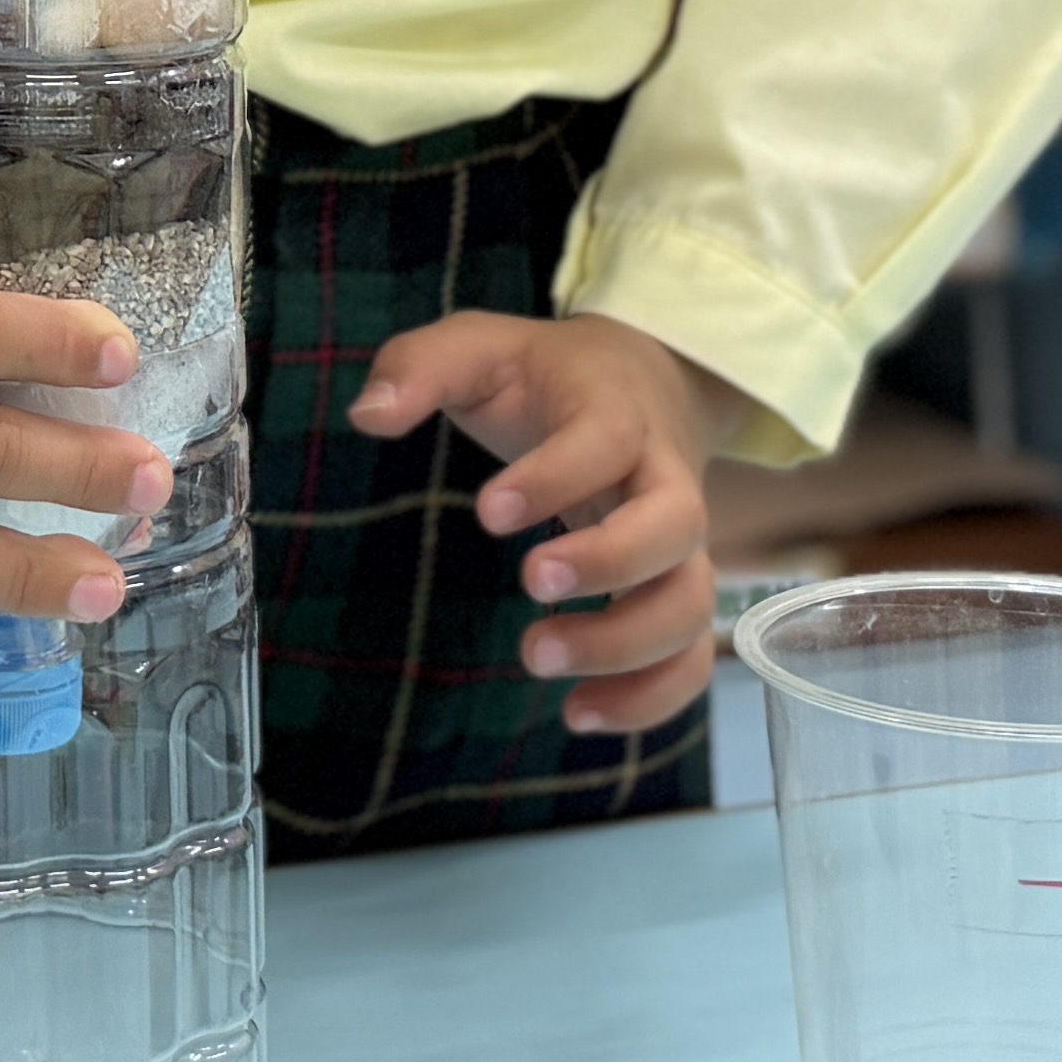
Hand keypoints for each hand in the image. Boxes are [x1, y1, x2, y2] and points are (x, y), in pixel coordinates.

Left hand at [348, 308, 747, 739]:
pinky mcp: (677, 591)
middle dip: (610, 562)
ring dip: (626, 645)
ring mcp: (679, 544)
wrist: (647, 385)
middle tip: (531, 584)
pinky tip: (581, 715)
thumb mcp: (483, 347)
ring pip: (690, 601)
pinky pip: (692, 656)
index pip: (603, 441)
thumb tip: (369, 416)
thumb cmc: (548, 377)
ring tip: (537, 660)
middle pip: (676, 525)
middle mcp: (663, 480)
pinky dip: (653, 697)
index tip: (489, 512)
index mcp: (615, 413)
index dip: (553, 479)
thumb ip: (422, 367)